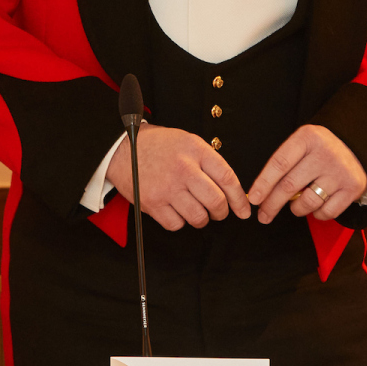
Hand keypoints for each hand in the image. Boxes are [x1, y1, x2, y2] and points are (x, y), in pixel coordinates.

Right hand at [106, 124, 250, 230]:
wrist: (122, 148)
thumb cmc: (157, 145)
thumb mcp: (187, 141)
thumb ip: (208, 160)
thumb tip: (229, 187)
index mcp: (195, 150)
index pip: (227, 178)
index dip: (239, 198)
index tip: (244, 209)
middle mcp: (183, 168)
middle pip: (216, 201)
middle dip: (222, 212)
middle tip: (219, 212)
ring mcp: (167, 187)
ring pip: (198, 217)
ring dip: (202, 219)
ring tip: (198, 212)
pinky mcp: (152, 203)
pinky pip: (176, 224)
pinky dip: (180, 222)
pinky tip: (177, 211)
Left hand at [246, 125, 366, 222]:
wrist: (358, 146)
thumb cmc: (321, 148)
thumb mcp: (303, 142)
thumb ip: (285, 162)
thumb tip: (262, 194)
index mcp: (308, 138)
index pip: (279, 163)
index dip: (263, 183)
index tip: (253, 198)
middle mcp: (325, 154)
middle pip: (290, 186)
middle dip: (272, 204)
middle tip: (263, 215)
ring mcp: (340, 172)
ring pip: (307, 202)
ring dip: (296, 209)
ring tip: (295, 206)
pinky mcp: (352, 188)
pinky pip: (326, 212)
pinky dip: (316, 214)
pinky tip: (315, 206)